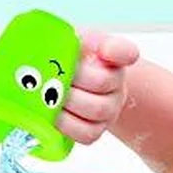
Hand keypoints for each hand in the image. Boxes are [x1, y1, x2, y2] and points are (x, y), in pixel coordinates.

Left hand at [56, 30, 139, 145]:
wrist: (68, 86)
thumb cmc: (67, 62)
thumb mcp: (69, 42)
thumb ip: (71, 38)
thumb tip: (65, 45)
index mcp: (111, 57)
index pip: (124, 51)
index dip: (117, 50)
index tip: (105, 50)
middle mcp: (117, 84)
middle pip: (102, 82)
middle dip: (73, 79)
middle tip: (50, 76)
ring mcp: (109, 109)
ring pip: (97, 110)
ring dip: (68, 103)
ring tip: (47, 97)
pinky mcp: (96, 131)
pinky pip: (87, 134)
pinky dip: (68, 126)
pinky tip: (52, 116)